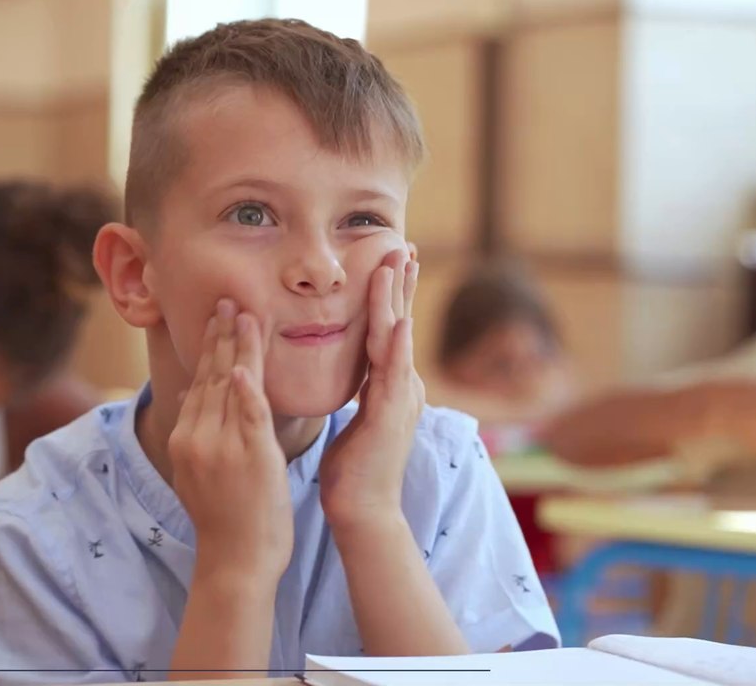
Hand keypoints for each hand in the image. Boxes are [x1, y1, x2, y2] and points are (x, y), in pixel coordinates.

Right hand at [169, 299, 292, 581]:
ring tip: (243, 312)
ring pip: (228, 385)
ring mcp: (221, 447)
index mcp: (185, 439)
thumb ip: (198, 433)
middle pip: (209, 376)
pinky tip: (243, 361)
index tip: (215, 317)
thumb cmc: (227, 520)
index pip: (198, 382)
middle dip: (219, 335)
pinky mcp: (249, 457)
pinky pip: (247, 413)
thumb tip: (192, 395)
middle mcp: (196, 438)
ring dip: (236, 346)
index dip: (207, 347)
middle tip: (227, 299)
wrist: (236, 561)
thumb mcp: (199, 472)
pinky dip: (245, 385)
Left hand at [319, 249, 422, 527]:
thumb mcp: (353, 421)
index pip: (389, 329)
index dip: (391, 294)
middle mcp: (402, 387)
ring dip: (398, 298)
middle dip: (402, 283)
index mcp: (389, 387)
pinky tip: (400, 318)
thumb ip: (357, 395)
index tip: (390, 260)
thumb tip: (351, 376)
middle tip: (404, 243)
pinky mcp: (390, 416)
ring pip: (399, 337)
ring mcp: (400, 400)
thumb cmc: (352, 471)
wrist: (362, 511)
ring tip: (399, 262)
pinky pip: (393, 372)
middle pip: (401, 323)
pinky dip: (396, 343)